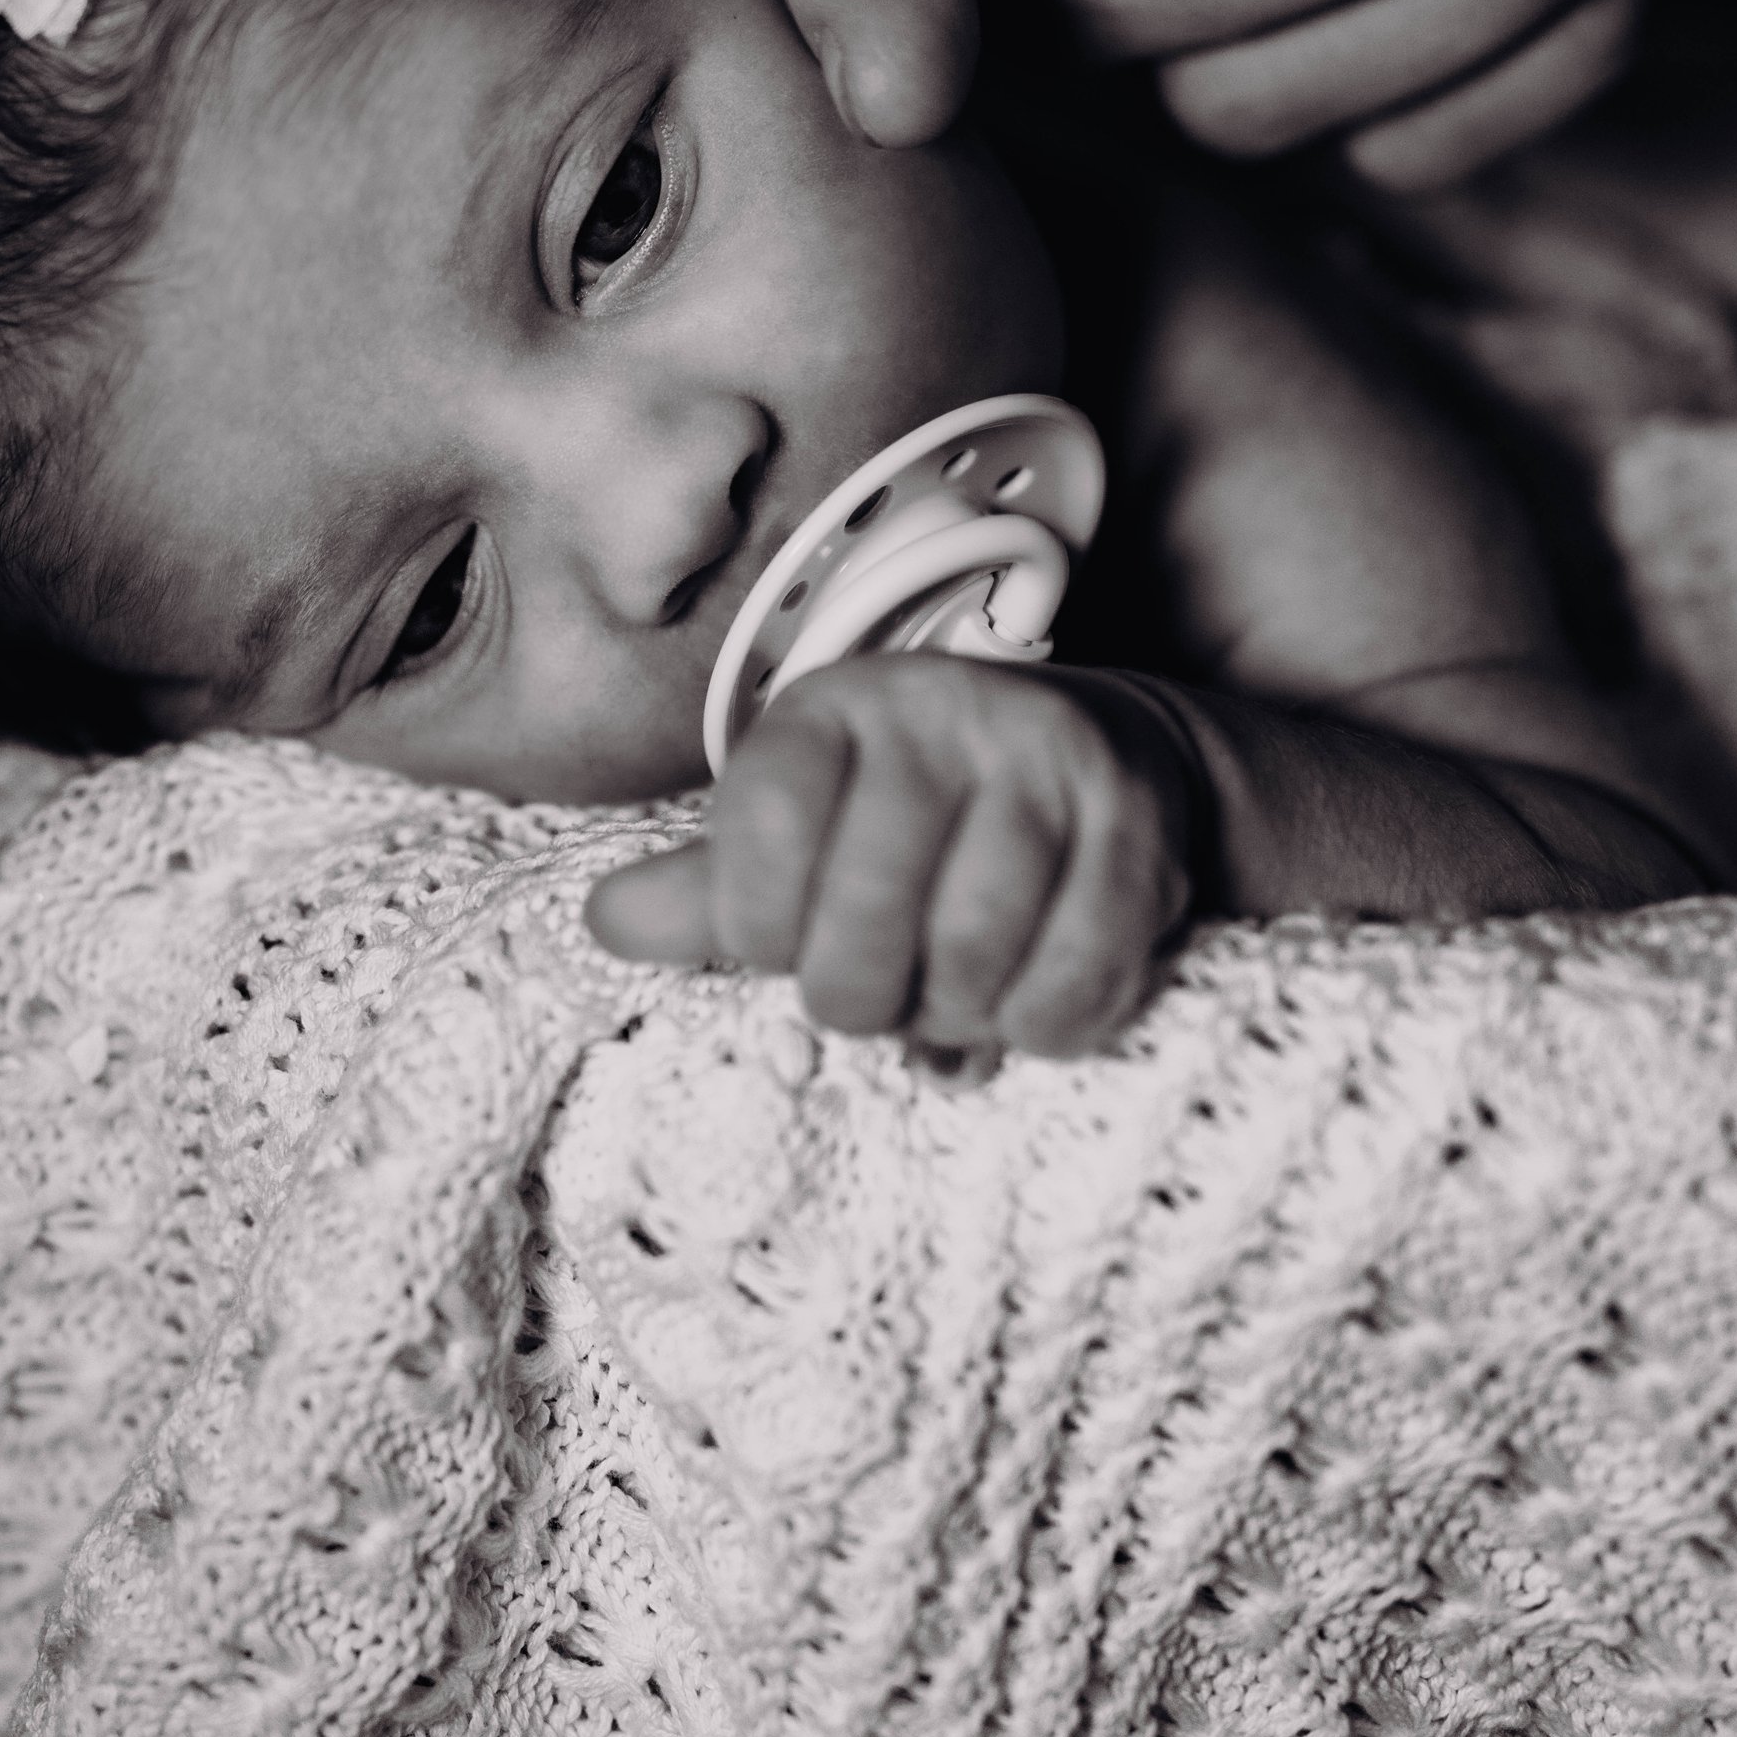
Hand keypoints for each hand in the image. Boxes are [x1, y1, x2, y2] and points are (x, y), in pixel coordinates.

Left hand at [585, 657, 1194, 1055]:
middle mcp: (938, 713)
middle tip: (878, 990)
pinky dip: (1038, 1027)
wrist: (1112, 756)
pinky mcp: (1133, 825)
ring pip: (970, 957)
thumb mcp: (808, 833)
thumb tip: (602, 924)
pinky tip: (1022, 1006)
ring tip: (950, 995)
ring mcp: (1044, 762)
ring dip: (953, 1015)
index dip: (760, 931)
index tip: (783, 942)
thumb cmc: (924, 821)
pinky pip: (1072, 979)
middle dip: (860, 994)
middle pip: (862, 920)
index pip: (758, 839)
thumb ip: (710, 889)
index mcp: (833, 709)